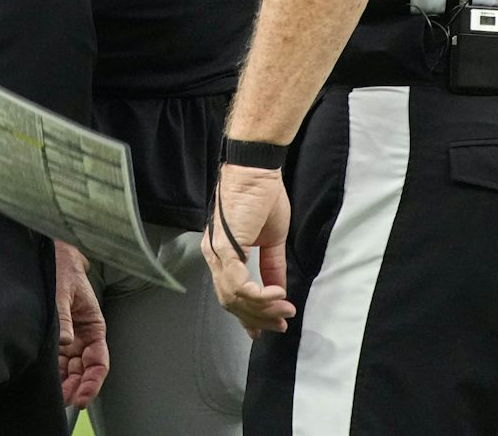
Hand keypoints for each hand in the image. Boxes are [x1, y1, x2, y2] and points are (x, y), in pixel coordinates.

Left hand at [54, 242, 108, 407]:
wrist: (52, 257)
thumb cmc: (64, 269)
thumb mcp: (63, 291)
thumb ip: (64, 316)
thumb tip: (65, 341)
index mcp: (94, 325)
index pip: (99, 361)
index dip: (93, 381)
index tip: (82, 397)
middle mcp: (84, 335)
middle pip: (85, 369)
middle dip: (78, 386)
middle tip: (65, 400)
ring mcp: (70, 338)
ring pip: (72, 368)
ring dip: (66, 383)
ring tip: (56, 395)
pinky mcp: (56, 337)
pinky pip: (58, 360)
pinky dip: (55, 372)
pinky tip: (49, 381)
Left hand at [203, 163, 294, 336]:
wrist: (256, 170)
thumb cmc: (263, 196)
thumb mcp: (273, 239)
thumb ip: (272, 267)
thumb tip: (279, 292)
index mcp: (221, 254)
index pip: (229, 294)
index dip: (248, 315)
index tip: (266, 328)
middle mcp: (213, 256)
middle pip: (231, 301)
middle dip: (258, 318)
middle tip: (281, 323)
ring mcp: (216, 253)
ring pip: (234, 297)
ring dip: (263, 310)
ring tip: (285, 309)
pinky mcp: (225, 248)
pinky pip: (239, 284)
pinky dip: (259, 295)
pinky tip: (277, 295)